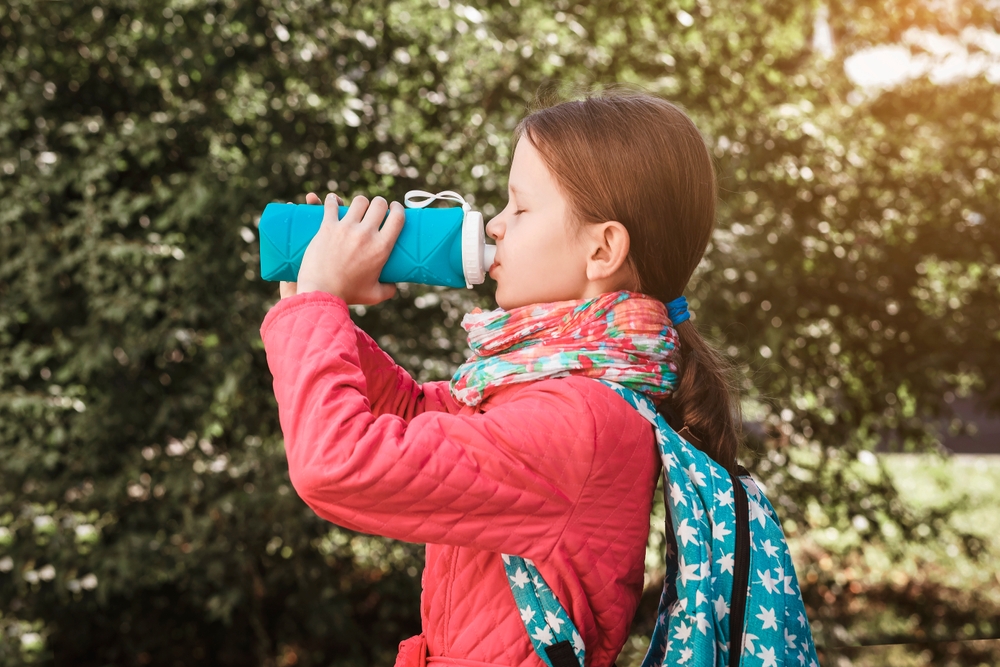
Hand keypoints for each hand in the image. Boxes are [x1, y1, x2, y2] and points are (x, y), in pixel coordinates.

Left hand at [283, 191, 404, 304]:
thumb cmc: (348, 294)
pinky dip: (333, 201)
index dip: (398, 208)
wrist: (321, 293)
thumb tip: (394, 286)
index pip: (397, 217)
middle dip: (379, 204)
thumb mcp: (374, 295)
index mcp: (381, 248)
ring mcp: (346, 228)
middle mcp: (366, 234)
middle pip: (379, 204)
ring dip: (360, 203)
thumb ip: (388, 289)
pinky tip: (333, 201)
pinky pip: (332, 205)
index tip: (394, 208)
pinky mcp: (328, 227)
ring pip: (359, 201)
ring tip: (356, 208)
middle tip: (375, 209)